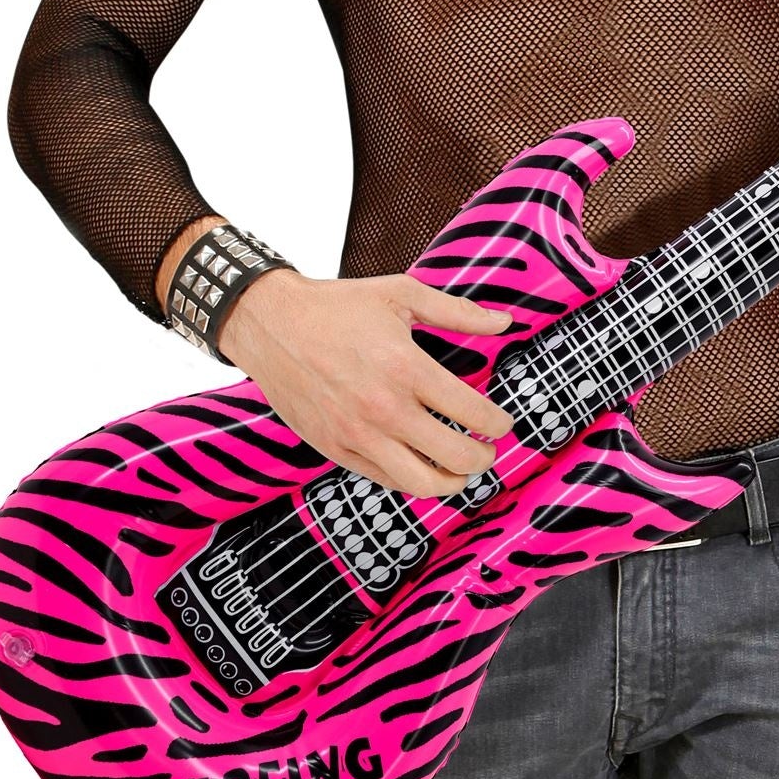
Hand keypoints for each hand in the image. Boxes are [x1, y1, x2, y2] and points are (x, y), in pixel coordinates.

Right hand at [219, 270, 516, 497]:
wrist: (271, 324)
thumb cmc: (339, 306)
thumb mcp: (402, 294)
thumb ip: (458, 311)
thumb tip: (507, 322)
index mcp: (407, 368)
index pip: (472, 413)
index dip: (499, 424)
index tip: (503, 423)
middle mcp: (383, 408)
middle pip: (455, 458)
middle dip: (484, 459)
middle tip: (489, 450)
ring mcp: (356, 434)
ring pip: (420, 484)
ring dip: (451, 483)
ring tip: (460, 471)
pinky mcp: (334, 449)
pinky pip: (383, 480)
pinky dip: (410, 479)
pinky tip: (421, 463)